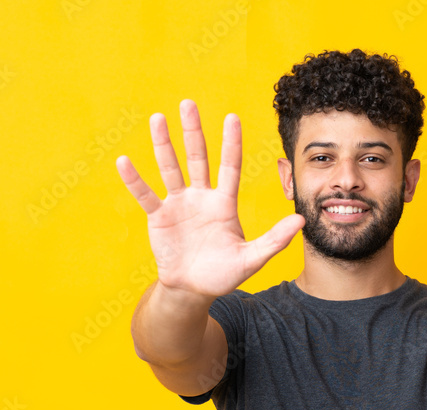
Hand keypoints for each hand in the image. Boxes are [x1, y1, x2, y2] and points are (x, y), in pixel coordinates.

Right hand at [115, 100, 304, 297]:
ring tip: (157, 118)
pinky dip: (135, 180)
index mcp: (224, 203)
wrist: (193, 289)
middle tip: (188, 103)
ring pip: (170, 168)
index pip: (229, 167)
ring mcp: (178, 204)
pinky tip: (124, 161)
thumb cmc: (223, 274)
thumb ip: (274, 240)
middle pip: (197, 158)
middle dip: (193, 131)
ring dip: (163, 144)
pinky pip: (145, 194)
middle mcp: (201, 197)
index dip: (231, 143)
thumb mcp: (252, 259)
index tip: (232, 117)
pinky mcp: (159, 217)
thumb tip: (301, 220)